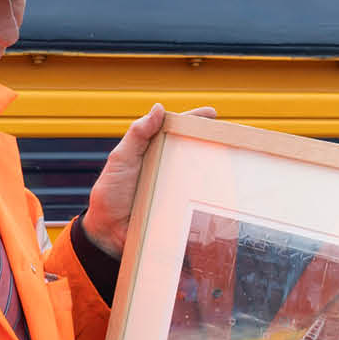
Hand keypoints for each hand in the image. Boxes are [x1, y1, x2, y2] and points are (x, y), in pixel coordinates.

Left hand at [80, 103, 215, 255]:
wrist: (107, 231)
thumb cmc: (110, 193)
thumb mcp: (121, 159)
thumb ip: (137, 134)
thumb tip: (158, 108)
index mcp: (153, 151)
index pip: (176, 130)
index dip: (194, 120)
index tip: (212, 114)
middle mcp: (167, 168)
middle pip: (193, 152)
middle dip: (212, 145)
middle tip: (230, 141)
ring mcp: (175, 190)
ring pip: (199, 178)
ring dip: (215, 174)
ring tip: (231, 168)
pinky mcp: (178, 210)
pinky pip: (195, 204)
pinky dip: (208, 202)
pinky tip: (221, 199)